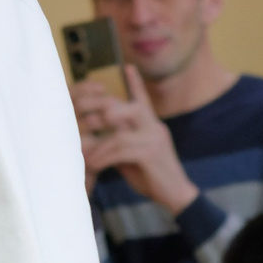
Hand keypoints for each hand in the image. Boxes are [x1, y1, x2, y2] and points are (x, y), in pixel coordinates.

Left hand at [75, 66, 199, 212]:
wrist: (176, 195)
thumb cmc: (153, 176)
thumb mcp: (134, 156)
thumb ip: (120, 144)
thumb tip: (95, 139)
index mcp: (153, 125)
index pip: (144, 100)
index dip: (136, 84)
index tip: (128, 66)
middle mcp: (155, 128)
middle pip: (130, 109)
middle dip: (106, 115)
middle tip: (87, 124)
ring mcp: (154, 140)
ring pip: (119, 136)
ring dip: (99, 149)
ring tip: (87, 159)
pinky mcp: (151, 154)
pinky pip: (121, 151)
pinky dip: (104, 158)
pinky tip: (95, 166)